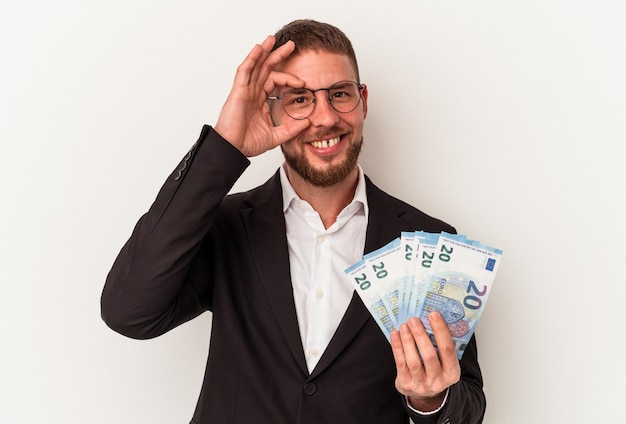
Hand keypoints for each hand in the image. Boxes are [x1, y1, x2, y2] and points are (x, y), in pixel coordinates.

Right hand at [214, 36, 310, 156]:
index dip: (289, 78)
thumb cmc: (247, 143)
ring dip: (264, 51)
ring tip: (273, 39)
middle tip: (292, 45)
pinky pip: (244, 70)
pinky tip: (259, 48)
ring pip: (255, 65)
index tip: (303, 81)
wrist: (233, 149)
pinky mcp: (238, 91)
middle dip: (278, 55)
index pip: (276, 81)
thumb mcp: (276, 136)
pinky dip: (251, 58)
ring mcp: (245, 90)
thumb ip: (292, 129)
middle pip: (266, 68)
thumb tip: (308, 122)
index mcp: (260, 100)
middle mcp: (253, 92)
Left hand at [390, 312, 460, 411]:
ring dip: (408, 340)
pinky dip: (397, 347)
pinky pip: (401, 363)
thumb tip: (429, 319)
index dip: (441, 331)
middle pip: (429, 356)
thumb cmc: (435, 370)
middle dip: (420, 335)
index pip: (448, 350)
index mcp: (452, 373)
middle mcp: (438, 381)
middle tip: (414, 319)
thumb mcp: (444, 362)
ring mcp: (421, 385)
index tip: (433, 314)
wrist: (425, 395)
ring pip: (413, 360)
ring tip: (404, 325)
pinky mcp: (406, 385)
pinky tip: (395, 335)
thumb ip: (440, 345)